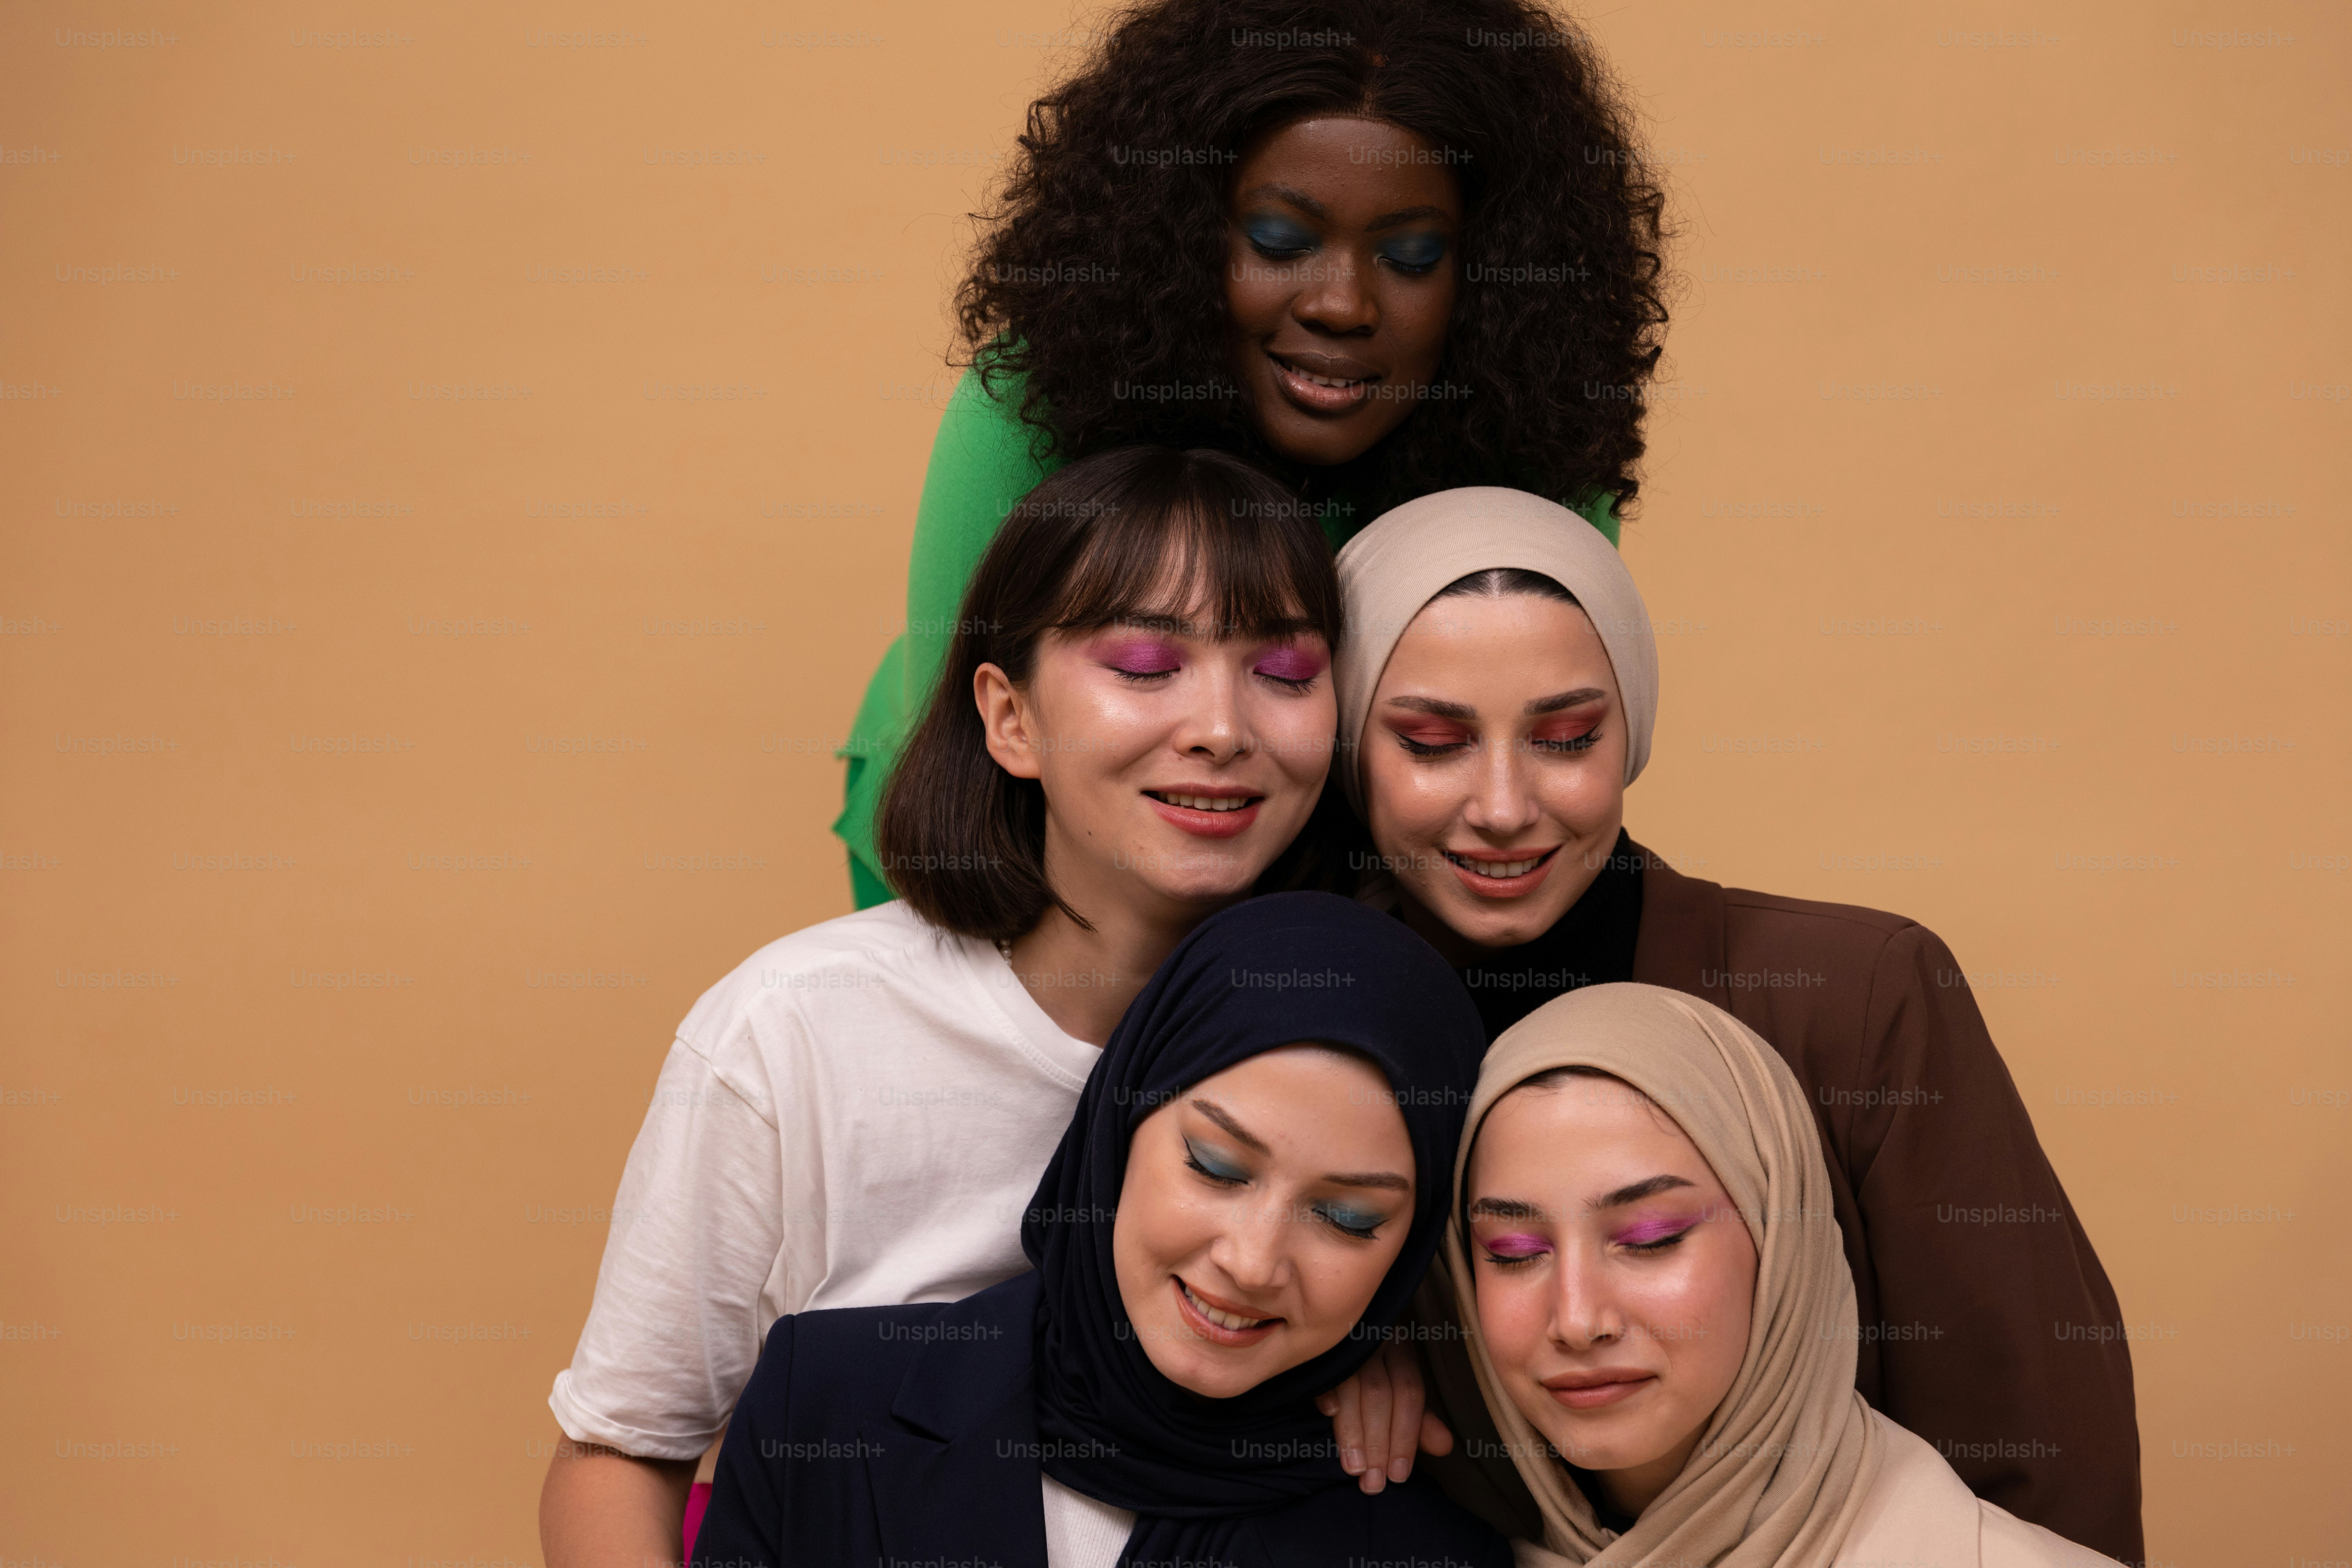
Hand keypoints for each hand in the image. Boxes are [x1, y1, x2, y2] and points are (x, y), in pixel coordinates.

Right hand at [1316, 1339, 1454, 1493]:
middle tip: (1373, 1483)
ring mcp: (1345, 1341)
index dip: (1406, 1436)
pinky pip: (1321, 1370)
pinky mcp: (1318, 1347)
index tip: (1398, 1475)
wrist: (1338, 1327)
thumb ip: (1419, 1420)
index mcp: (1401, 1350)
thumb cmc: (1377, 1370)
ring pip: (1351, 1386)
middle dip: (1378, 1442)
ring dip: (1352, 1431)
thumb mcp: (1401, 1390)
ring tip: (1354, 1468)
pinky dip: (1325, 1393)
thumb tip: (1445, 1446)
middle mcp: (1376, 1341)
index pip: (1409, 1393)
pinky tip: (1328, 1414)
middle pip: (1380, 1394)